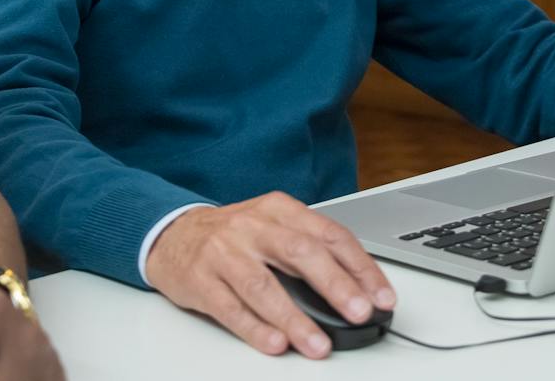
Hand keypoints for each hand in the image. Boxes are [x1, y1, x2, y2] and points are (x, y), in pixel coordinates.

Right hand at [144, 192, 397, 358]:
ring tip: (318, 344)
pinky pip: (230, 307)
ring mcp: (224, 252)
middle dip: (334, 285)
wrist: (173, 234)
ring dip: (295, 318)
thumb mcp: (273, 226)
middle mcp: (252, 227)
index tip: (382, 296)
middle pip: (299, 253)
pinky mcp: (200, 280)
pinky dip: (255, 328)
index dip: (359, 266)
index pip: (328, 234)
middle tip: (359, 312)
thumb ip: (310, 249)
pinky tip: (276, 344)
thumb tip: (358, 290)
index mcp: (278, 210)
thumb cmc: (234, 236)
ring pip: (263, 286)